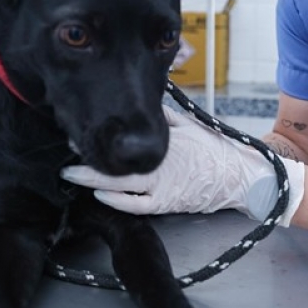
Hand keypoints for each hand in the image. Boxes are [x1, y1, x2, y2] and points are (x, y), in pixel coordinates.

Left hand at [61, 105, 305, 224]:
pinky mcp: (166, 204)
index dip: (103, 135)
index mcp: (164, 141)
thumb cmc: (215, 149)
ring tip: (71, 174)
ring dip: (94, 179)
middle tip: (68, 148)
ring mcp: (162, 186)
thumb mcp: (190, 124)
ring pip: (120, 185)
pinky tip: (99, 196)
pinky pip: (136, 206)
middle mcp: (159, 163)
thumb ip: (166, 115)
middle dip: (89, 156)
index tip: (82, 127)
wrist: (239, 176)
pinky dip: (117, 202)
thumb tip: (148, 101)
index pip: (127, 137)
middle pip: (117, 162)